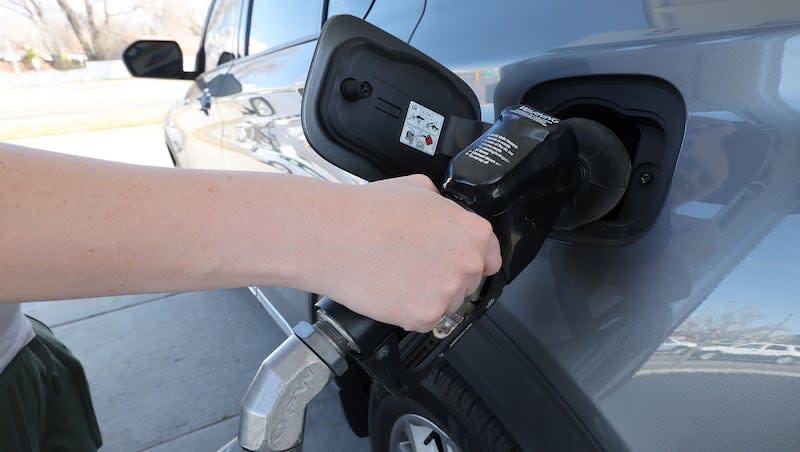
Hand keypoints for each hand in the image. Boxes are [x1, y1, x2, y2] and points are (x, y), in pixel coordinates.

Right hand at [311, 175, 501, 331]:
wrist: (335, 236)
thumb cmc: (370, 211)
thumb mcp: (419, 188)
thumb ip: (443, 206)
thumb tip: (442, 212)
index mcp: (473, 232)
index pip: (490, 256)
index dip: (469, 258)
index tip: (453, 261)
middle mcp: (467, 264)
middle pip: (468, 282)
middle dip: (445, 276)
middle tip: (414, 265)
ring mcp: (448, 293)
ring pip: (446, 303)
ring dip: (427, 295)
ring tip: (397, 274)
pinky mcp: (425, 316)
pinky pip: (424, 320)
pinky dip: (408, 311)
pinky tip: (390, 289)